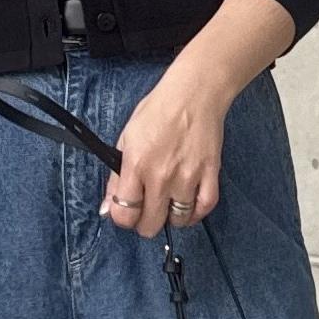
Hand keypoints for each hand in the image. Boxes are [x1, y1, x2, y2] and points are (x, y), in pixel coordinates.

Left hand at [99, 62, 230, 237]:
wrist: (193, 94)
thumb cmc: (158, 111)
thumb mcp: (126, 139)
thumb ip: (116, 178)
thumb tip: (108, 208)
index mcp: (136, 165)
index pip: (125, 213)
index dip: (123, 219)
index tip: (126, 213)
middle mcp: (161, 175)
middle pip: (150, 224)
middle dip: (144, 224)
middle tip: (146, 212)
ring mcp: (188, 176)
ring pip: (178, 220)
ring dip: (171, 218)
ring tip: (167, 206)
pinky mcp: (210, 174)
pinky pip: (203, 208)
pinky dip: (195, 213)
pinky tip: (188, 206)